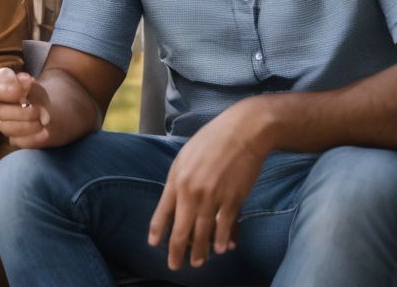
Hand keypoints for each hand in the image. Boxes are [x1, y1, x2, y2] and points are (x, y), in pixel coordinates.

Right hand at [0, 67, 53, 147]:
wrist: (50, 116)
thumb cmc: (38, 98)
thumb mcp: (36, 87)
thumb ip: (28, 84)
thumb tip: (24, 80)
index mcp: (1, 89)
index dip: (5, 90)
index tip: (22, 92)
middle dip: (20, 112)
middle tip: (38, 111)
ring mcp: (5, 124)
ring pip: (5, 127)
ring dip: (28, 125)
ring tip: (44, 122)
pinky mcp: (13, 139)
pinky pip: (18, 141)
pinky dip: (34, 138)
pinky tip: (46, 133)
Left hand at [148, 101, 269, 269]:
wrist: (242, 131)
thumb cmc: (212, 141)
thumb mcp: (185, 157)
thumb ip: (180, 181)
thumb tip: (177, 203)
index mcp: (176, 179)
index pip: (162, 212)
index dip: (158, 231)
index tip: (154, 244)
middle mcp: (191, 191)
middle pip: (181, 230)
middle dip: (176, 251)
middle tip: (174, 266)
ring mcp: (212, 197)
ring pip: (203, 233)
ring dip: (201, 251)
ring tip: (198, 262)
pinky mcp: (233, 199)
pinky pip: (225, 226)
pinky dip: (223, 240)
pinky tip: (222, 249)